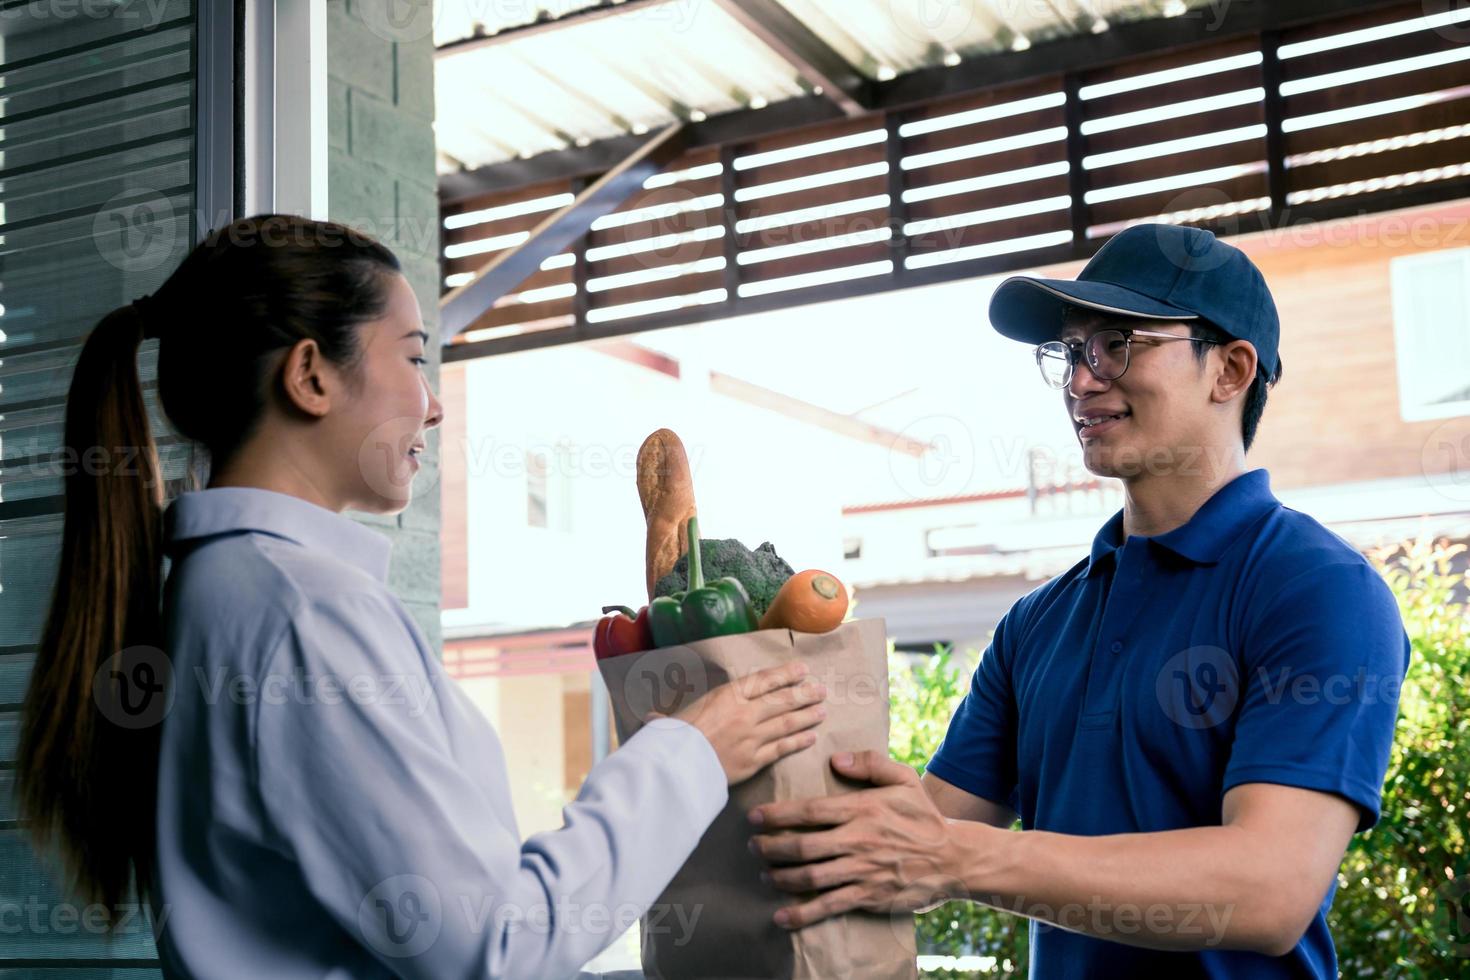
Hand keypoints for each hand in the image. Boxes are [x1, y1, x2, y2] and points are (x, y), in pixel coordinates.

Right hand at [665, 661, 826, 784]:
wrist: (675, 766)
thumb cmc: (671, 737)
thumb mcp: (676, 716)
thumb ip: (681, 713)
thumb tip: (653, 718)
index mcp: (728, 695)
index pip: (765, 680)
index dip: (786, 674)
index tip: (803, 669)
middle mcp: (745, 712)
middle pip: (782, 700)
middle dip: (804, 694)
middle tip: (821, 690)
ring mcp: (752, 737)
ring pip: (787, 723)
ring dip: (806, 716)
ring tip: (822, 710)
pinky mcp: (754, 761)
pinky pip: (782, 749)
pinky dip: (798, 742)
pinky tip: (810, 737)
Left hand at [748, 750, 959, 927]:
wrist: (954, 858)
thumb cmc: (924, 816)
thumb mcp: (904, 779)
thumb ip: (870, 763)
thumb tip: (836, 759)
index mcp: (862, 810)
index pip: (810, 811)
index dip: (777, 815)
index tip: (754, 816)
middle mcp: (858, 841)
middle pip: (802, 846)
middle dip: (770, 847)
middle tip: (752, 846)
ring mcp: (862, 871)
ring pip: (810, 877)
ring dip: (780, 877)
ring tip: (764, 874)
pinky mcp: (868, 895)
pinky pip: (828, 906)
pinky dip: (801, 914)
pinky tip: (781, 917)